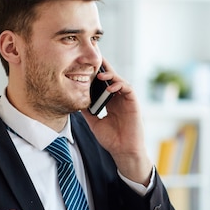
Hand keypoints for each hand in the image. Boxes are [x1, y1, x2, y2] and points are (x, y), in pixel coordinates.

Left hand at [82, 59, 152, 184]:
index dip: (97, 74)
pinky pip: (128, 89)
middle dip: (104, 68)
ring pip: (120, 81)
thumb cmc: (111, 140)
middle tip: (95, 58)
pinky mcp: (134, 104)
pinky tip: (110, 88)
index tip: (87, 65)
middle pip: (112, 79)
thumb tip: (75, 99)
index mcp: (110, 103)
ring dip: (111, 76)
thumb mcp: (94, 122)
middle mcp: (119, 99)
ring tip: (100, 74)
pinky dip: (119, 85)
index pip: (104, 84)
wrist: (123, 151)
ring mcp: (127, 101)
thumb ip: (87, 111)